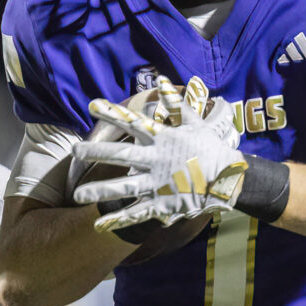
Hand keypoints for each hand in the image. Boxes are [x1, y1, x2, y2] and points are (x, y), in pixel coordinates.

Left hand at [72, 76, 246, 232]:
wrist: (231, 180)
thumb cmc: (209, 149)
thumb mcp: (195, 124)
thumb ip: (176, 104)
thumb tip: (163, 80)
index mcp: (163, 139)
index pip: (133, 123)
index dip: (112, 114)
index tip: (91, 105)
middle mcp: (158, 160)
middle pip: (123, 154)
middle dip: (97, 152)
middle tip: (75, 150)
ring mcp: (160, 184)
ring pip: (126, 187)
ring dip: (101, 191)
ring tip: (77, 195)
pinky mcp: (164, 204)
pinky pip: (138, 213)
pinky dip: (118, 220)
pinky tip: (98, 225)